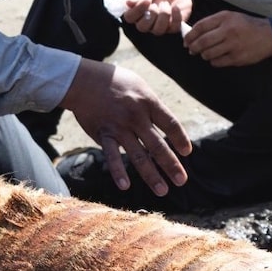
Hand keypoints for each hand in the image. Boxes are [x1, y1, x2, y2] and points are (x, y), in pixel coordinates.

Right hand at [60, 58, 191, 195]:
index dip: (181, 139)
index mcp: (149, 102)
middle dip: (171, 165)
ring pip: (139, 156)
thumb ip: (152, 106)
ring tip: (162, 190)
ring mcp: (119, 127)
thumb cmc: (115, 81)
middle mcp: (136, 116)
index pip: (170, 124)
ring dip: (151, 175)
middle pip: (158, 145)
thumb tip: (166, 126)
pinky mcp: (104, 134)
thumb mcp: (140, 86)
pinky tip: (125, 186)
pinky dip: (118, 172)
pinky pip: (112, 156)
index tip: (187, 152)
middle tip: (182, 181)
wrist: (84, 79)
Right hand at [122, 0, 192, 35]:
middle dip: (150, 14)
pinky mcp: (173, 28)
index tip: (146, 1)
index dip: (136, 11)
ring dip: (163, 15)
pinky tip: (175, 7)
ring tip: (166, 4)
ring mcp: (159, 26)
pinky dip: (175, 16)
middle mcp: (146, 22)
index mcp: (137, 12)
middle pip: (142, 27)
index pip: (129, 18)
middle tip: (156, 4)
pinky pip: (173, 28)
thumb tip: (128, 2)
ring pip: (158, 30)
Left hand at [184, 11, 271, 66]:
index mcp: (225, 18)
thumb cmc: (246, 26)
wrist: (269, 36)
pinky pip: (217, 62)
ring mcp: (233, 45)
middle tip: (191, 50)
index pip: (200, 26)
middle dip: (193, 47)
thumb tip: (194, 33)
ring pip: (208, 54)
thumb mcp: (231, 17)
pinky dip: (213, 61)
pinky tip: (216, 57)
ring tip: (205, 53)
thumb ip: (213, 23)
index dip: (190, 35)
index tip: (186, 40)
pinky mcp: (237, 58)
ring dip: (203, 55)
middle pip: (202, 42)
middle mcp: (228, 31)